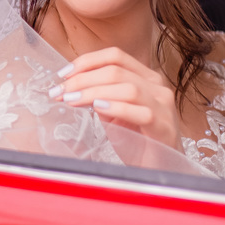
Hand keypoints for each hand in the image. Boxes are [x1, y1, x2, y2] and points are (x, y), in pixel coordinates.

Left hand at [50, 47, 179, 148]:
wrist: (158, 167)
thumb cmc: (135, 138)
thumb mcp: (111, 113)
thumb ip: (98, 96)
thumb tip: (72, 86)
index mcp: (144, 77)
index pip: (115, 56)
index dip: (87, 61)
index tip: (63, 74)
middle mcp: (156, 87)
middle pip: (116, 71)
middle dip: (82, 79)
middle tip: (60, 91)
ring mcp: (163, 106)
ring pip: (127, 88)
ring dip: (93, 92)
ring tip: (72, 100)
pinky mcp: (164, 126)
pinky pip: (141, 112)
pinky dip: (117, 108)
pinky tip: (98, 109)